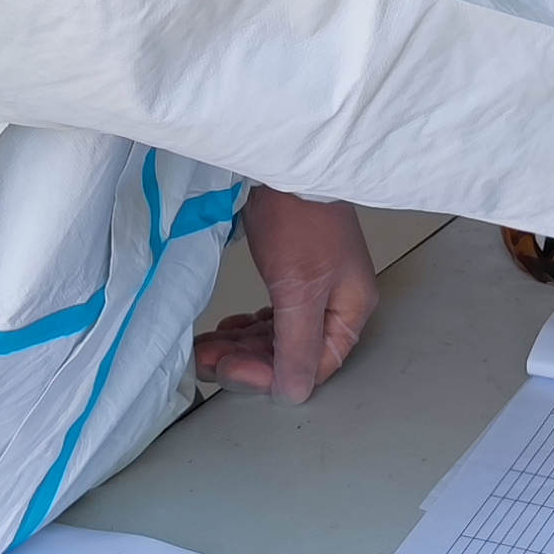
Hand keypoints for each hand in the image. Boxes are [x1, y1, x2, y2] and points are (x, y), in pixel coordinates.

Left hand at [194, 189, 375, 402]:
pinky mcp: (291, 271)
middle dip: (247, 359)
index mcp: (349, 309)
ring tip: (204, 347)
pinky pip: (269, 314)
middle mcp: (335, 302)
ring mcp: (312, 286)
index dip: (270, 375)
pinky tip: (224, 329)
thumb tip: (295, 393)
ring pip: (276, 334)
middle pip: (292, 351)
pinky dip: (245, 326)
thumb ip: (297, 344)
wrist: (284, 160)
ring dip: (240, 345)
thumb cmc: (300, 219)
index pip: (314, 365)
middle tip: (205, 359)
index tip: (229, 370)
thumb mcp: (299, 288)